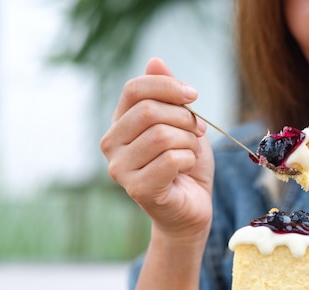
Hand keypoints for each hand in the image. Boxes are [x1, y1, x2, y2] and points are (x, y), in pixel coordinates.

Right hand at [100, 57, 213, 239]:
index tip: (194, 95)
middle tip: (197, 133)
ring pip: (162, 136)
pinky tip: (186, 171)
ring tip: (190, 154)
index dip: (169, 87)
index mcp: (119, 122)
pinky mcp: (136, 189)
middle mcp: (111, 144)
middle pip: (149, 111)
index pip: (135, 89)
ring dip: (188, 143)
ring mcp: (119, 168)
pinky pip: (171, 160)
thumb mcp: (182, 124)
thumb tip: (155, 61)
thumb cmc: (186, 166)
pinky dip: (189, 161)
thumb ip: (167, 95)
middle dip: (184, 119)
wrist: (191, 208)